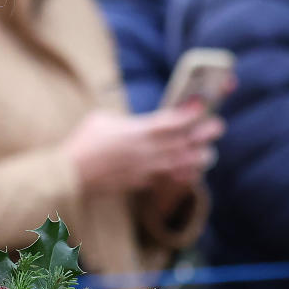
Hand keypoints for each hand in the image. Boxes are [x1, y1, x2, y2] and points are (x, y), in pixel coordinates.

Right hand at [64, 102, 223, 196]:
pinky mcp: (142, 183)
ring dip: (200, 157)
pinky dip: (184, 176)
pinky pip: (170, 180)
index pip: (174, 120)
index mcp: (139, 131)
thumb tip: (136, 122)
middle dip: (206, 133)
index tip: (202, 105)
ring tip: (208, 152)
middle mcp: (148, 151)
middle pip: (187, 142)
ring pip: (184, 164)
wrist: (71, 175)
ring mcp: (147, 169)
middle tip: (217, 126)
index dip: (192, 112)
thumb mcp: (103, 118)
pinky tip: (191, 172)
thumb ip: (126, 120)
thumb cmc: (83, 143)